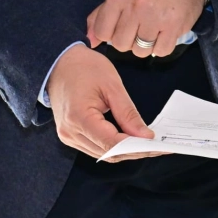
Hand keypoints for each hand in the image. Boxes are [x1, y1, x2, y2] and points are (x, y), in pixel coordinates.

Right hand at [46, 44, 165, 160]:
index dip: (137, 147)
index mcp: (79, 118)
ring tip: (148, 144)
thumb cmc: (84, 68)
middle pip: (108, 153)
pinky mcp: (70, 136)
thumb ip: (128, 113)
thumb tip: (145, 136)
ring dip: (126, 151)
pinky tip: (130, 140)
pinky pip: (95, 148)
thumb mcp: (112, 85)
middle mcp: (70, 133)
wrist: (59, 63)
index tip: (157, 145)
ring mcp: (68, 136)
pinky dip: (114, 146)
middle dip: (135, 151)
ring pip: (102, 154)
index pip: (112, 143)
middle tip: (159, 146)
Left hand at [86, 0, 205, 58]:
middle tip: (140, 26)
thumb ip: (102, 14)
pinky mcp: (174, 26)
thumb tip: (90, 41)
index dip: (111, 33)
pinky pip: (160, 52)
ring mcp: (155, 16)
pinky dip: (162, 46)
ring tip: (153, 28)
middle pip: (121, 45)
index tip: (122, 26)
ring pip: (140, 51)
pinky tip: (165, 32)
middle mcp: (136, 5)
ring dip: (146, 45)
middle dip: (129, 40)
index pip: (103, 32)